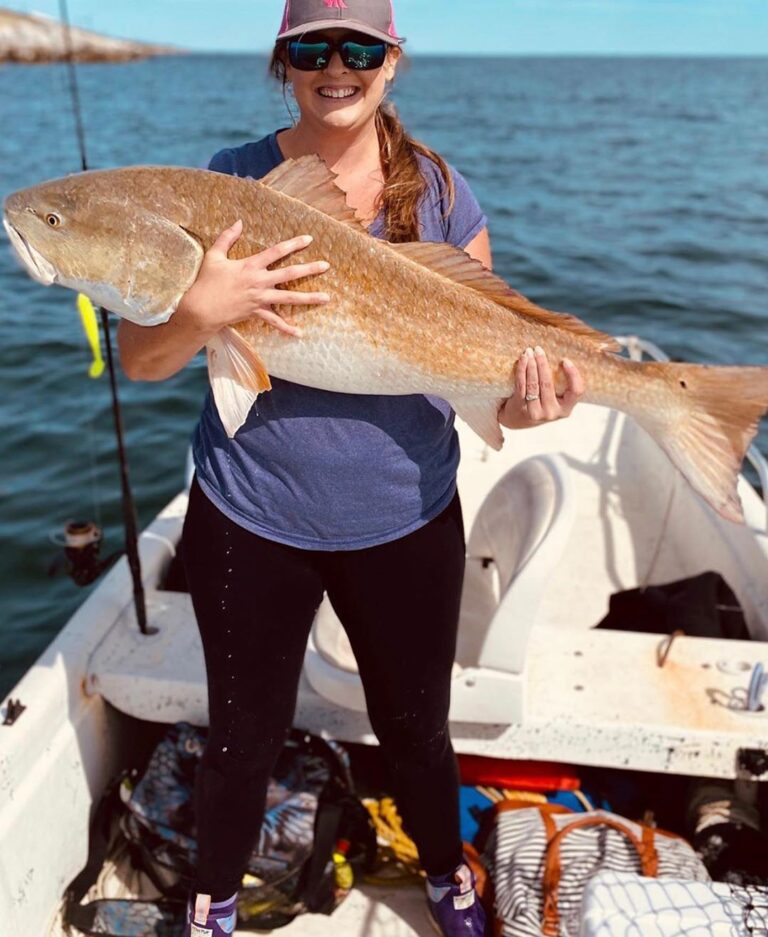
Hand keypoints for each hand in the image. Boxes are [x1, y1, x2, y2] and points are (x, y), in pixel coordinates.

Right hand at [177, 220, 330, 337]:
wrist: (202, 309)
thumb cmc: (206, 282)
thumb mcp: (214, 256)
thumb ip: (227, 237)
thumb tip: (238, 222)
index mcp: (251, 265)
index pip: (276, 252)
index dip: (293, 244)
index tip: (309, 239)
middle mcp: (259, 281)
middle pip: (290, 274)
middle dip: (309, 269)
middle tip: (326, 266)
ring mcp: (260, 299)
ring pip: (289, 298)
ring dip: (309, 298)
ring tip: (326, 298)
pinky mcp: (256, 313)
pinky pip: (275, 322)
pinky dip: (286, 328)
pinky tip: (300, 333)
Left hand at [498, 346, 584, 428]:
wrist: (518, 420)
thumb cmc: (541, 404)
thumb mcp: (557, 400)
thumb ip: (562, 386)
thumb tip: (564, 358)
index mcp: (566, 409)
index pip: (576, 391)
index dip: (573, 375)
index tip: (566, 360)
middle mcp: (551, 412)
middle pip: (548, 384)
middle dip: (543, 364)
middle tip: (539, 349)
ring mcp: (535, 412)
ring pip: (533, 384)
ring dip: (531, 365)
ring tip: (529, 352)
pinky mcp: (521, 408)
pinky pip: (521, 385)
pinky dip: (521, 370)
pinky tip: (523, 360)